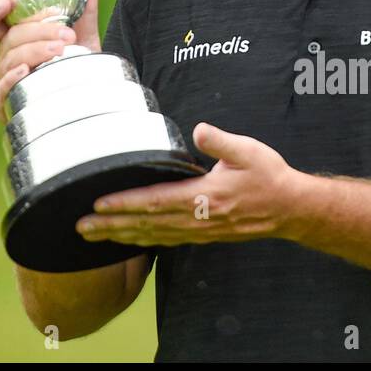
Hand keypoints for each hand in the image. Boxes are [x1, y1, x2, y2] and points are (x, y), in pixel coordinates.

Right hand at [0, 0, 100, 121]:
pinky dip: (13, 78)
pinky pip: (4, 89)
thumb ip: (83, 10)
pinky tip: (26, 71)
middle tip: (66, 34)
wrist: (87, 94)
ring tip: (60, 49)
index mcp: (16, 35)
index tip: (10, 2)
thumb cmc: (76, 63)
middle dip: (39, 32)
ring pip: (12, 59)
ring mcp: (6, 77)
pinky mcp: (9, 102)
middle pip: (12, 37)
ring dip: (35, 51)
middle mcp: (7, 54)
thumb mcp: (82, 34)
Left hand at [75, 122, 306, 245]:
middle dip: (111, 226)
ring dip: (121, 236)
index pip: (156, 201)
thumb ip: (221, 141)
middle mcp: (197, 219)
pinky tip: (126, 239)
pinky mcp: (203, 235)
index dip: (126, 204)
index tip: (99, 204)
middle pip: (147, 224)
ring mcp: (199, 231)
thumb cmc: (268, 176)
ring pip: (153, 236)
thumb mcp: (248, 151)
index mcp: (204, 198)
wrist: (290, 209)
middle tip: (80, 227)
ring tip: (93, 236)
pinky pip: (166, 240)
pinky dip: (142, 240)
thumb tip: (198, 129)